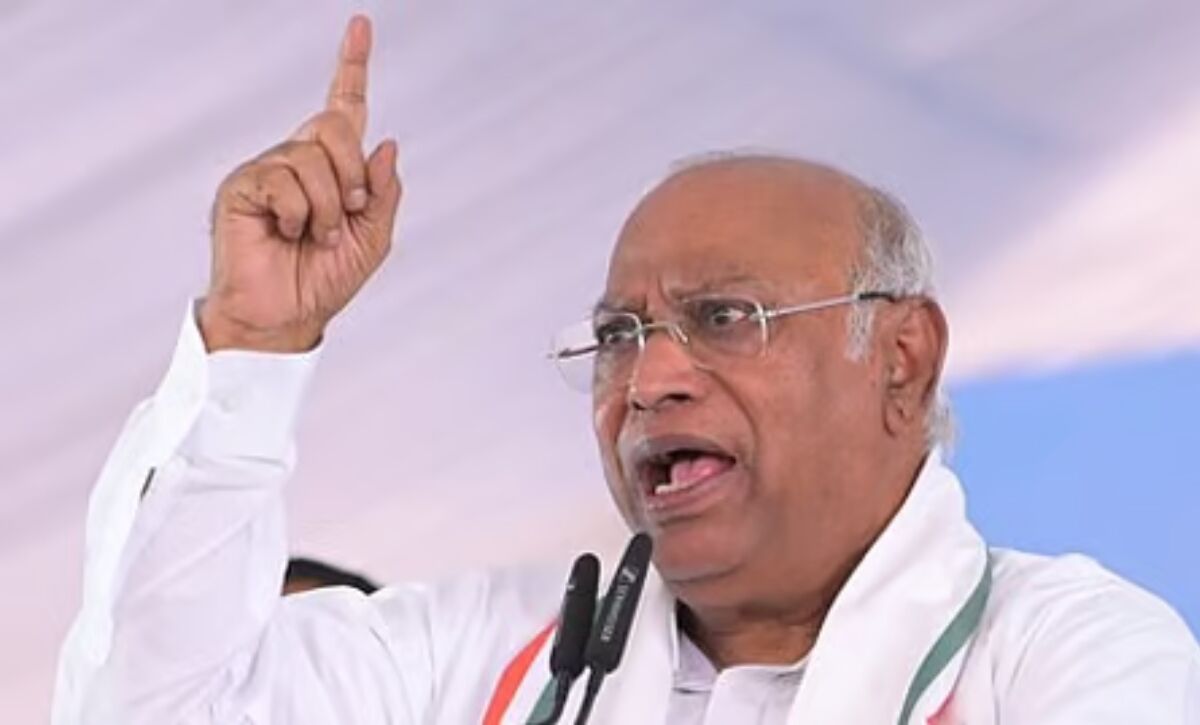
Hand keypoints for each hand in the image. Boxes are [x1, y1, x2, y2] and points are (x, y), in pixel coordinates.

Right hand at [201, 15, 401, 352]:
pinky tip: (288, 233)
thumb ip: (383, 192)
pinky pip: (284, 180)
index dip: (352, 66)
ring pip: (312, 157)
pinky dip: (300, 214)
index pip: (344, 107)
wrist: (286, 317)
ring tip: (316, 237)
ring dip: (328, 207)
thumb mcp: (372, 238)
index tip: (361, 25)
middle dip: (352, 172)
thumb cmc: (323, 280)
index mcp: (333, 167)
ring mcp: (269, 170)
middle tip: (349, 210)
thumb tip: (386, 143)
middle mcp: (299, 159)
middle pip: (335, 123)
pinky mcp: (243, 186)